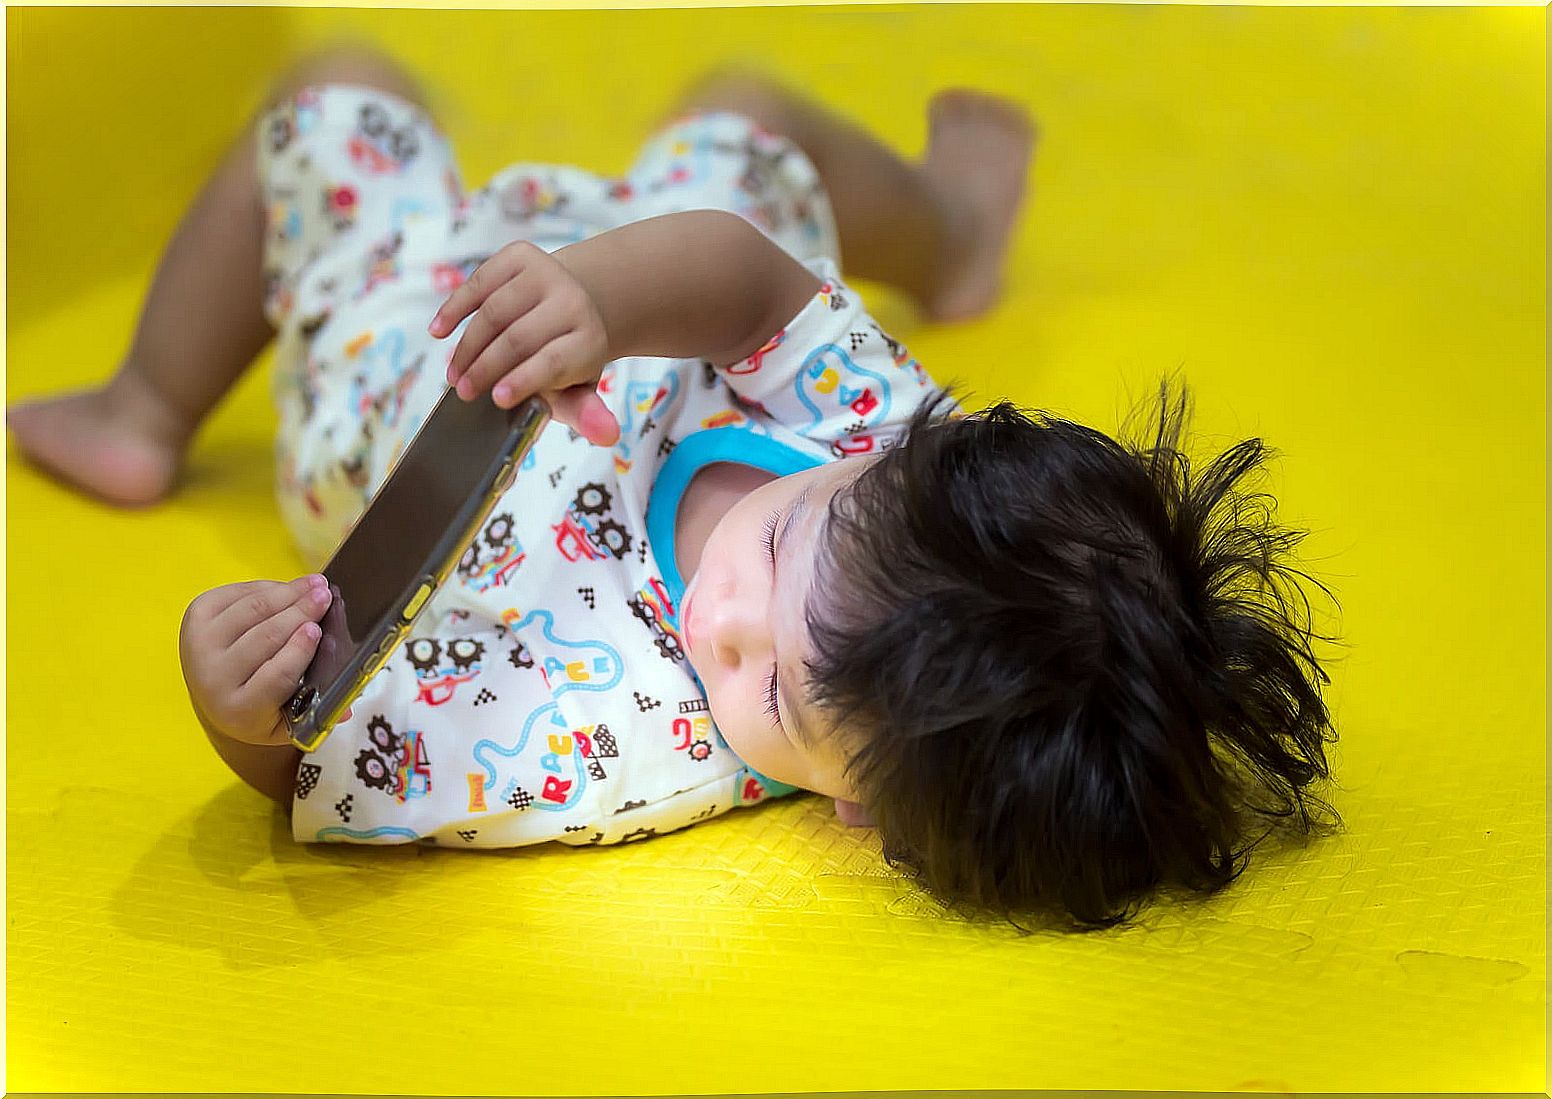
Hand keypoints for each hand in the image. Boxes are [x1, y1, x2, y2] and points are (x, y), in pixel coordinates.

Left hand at [179, 575, 331, 745]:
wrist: (215, 693)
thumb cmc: (261, 705)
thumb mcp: (288, 720)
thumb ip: (317, 713)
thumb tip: (347, 709)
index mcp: (241, 712)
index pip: (274, 677)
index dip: (297, 651)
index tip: (317, 630)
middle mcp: (212, 680)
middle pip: (264, 637)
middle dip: (299, 611)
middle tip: (325, 596)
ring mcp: (199, 647)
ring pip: (251, 610)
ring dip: (287, 592)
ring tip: (313, 585)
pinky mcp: (195, 619)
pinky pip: (236, 593)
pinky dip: (267, 586)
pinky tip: (287, 588)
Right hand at [429, 240, 619, 446]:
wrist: (571, 303)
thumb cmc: (565, 357)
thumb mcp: (577, 388)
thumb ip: (584, 413)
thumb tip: (608, 436)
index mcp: (590, 339)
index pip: (554, 361)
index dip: (523, 380)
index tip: (496, 399)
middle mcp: (573, 302)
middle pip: (518, 338)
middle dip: (484, 368)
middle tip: (463, 392)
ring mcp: (547, 274)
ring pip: (494, 312)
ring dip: (467, 346)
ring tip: (454, 372)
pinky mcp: (521, 256)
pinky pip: (480, 283)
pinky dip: (456, 308)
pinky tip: (439, 331)